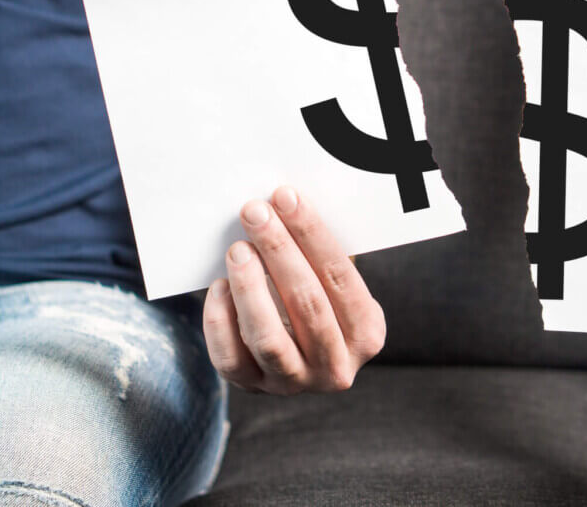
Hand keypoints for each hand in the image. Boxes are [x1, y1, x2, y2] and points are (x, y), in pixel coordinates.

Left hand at [202, 186, 385, 394]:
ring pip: (267, 339)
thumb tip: (283, 204)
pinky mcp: (255, 389)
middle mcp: (336, 366)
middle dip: (278, 251)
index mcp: (367, 333)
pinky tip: (219, 286)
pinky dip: (221, 321)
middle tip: (255, 213)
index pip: (340, 277)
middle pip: (307, 304)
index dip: (311, 234)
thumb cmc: (318, 299)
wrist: (300, 355)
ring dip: (250, 287)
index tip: (286, 197)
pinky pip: (230, 359)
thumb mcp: (334, 284)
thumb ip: (319, 256)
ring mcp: (294, 383)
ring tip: (237, 249)